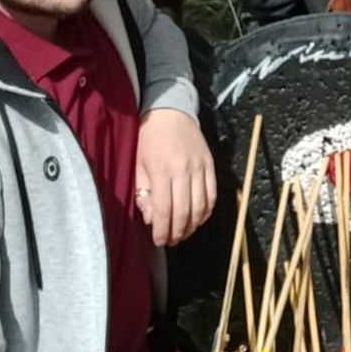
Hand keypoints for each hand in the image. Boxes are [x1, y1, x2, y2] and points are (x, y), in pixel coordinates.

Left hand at [135, 107, 215, 246]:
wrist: (170, 111)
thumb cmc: (149, 138)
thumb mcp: (138, 164)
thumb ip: (143, 194)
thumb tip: (150, 219)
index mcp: (162, 170)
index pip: (164, 210)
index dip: (162, 230)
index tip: (158, 240)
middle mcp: (184, 170)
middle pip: (185, 212)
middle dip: (178, 232)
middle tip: (171, 241)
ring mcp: (200, 167)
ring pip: (201, 206)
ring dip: (193, 225)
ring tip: (184, 232)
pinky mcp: (210, 164)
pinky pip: (213, 194)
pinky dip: (207, 211)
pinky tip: (198, 218)